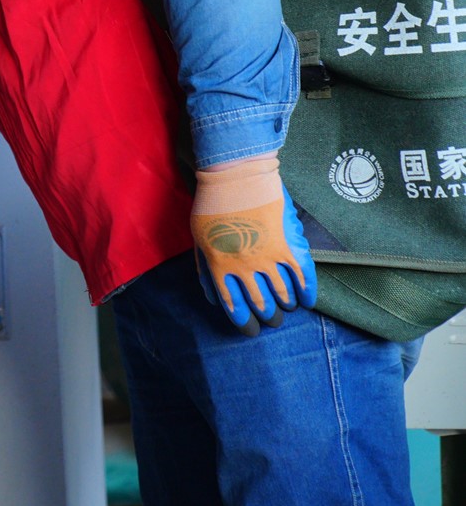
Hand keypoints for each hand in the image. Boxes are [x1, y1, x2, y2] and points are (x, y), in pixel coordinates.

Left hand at [190, 153, 317, 334]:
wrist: (236, 176)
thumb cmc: (211, 205)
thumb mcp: (198, 239)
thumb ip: (205, 270)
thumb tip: (213, 299)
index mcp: (220, 266)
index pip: (233, 306)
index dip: (243, 322)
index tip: (250, 330)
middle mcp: (245, 267)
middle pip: (260, 304)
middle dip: (266, 317)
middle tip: (271, 322)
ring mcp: (269, 257)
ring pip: (282, 294)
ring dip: (284, 307)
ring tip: (286, 311)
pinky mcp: (289, 246)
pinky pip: (302, 276)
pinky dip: (306, 292)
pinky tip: (307, 302)